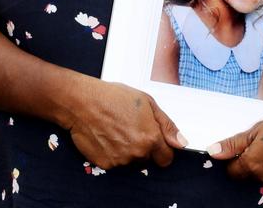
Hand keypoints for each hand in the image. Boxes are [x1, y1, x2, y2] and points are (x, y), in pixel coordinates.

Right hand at [60, 76, 185, 170]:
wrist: (82, 102)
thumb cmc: (113, 98)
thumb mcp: (147, 103)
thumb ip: (166, 125)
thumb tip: (181, 142)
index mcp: (151, 138)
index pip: (167, 158)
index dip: (163, 149)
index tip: (156, 142)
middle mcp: (137, 153)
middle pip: (148, 159)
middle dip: (144, 149)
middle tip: (131, 130)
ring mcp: (120, 161)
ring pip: (132, 162)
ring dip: (128, 151)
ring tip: (117, 130)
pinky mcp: (105, 164)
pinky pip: (116, 163)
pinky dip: (113, 153)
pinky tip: (107, 137)